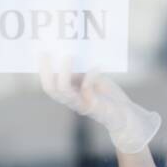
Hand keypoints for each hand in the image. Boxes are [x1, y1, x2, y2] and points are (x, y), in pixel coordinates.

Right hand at [38, 52, 160, 153]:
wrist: (125, 114)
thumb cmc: (106, 95)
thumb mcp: (92, 78)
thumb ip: (82, 71)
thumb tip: (73, 52)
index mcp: (69, 94)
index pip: (49, 84)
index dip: (43, 70)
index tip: (41, 52)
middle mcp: (72, 101)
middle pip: (52, 89)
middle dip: (45, 71)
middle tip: (46, 53)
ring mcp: (82, 105)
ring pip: (64, 92)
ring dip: (64, 73)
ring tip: (68, 56)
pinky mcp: (94, 107)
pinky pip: (87, 91)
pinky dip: (90, 77)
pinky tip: (95, 67)